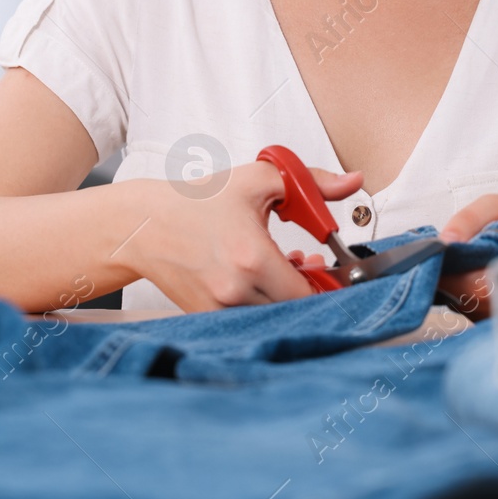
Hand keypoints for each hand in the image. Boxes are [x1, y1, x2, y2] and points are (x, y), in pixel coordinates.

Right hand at [128, 160, 362, 312]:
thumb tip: (353, 183)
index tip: (330, 266)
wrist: (144, 225)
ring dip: (286, 296)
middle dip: (311, 288)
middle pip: (295, 309)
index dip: (328, 281)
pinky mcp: (207, 316)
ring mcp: (218, 309)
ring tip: (288, 267)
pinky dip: (262, 302)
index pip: (309, 291)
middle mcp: (234, 291)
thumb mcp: (259, 180)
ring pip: (273, 315)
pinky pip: (249, 318)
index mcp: (251, 258)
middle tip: (314, 265)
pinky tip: (262, 278)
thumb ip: (312, 182)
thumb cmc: (197, 201)